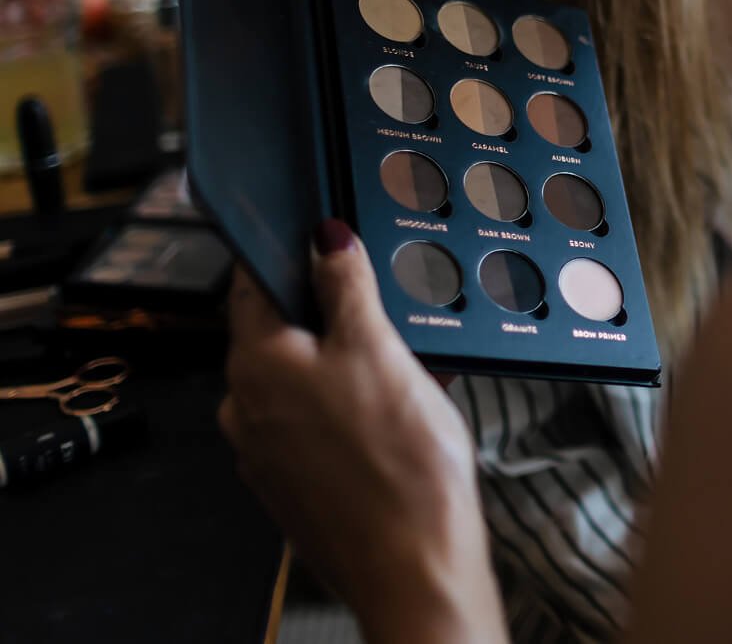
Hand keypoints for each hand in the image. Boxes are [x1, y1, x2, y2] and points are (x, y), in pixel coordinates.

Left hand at [220, 222, 502, 642]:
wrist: (414, 564)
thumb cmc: (398, 460)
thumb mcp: (380, 349)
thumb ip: (347, 288)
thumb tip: (326, 239)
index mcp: (255, 364)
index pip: (253, 284)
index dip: (290, 254)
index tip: (325, 241)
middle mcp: (244, 407)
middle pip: (283, 334)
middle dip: (336, 318)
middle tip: (391, 315)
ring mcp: (266, 453)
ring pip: (305, 382)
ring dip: (351, 366)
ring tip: (412, 370)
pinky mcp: (295, 486)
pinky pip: (317, 426)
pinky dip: (353, 410)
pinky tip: (404, 415)